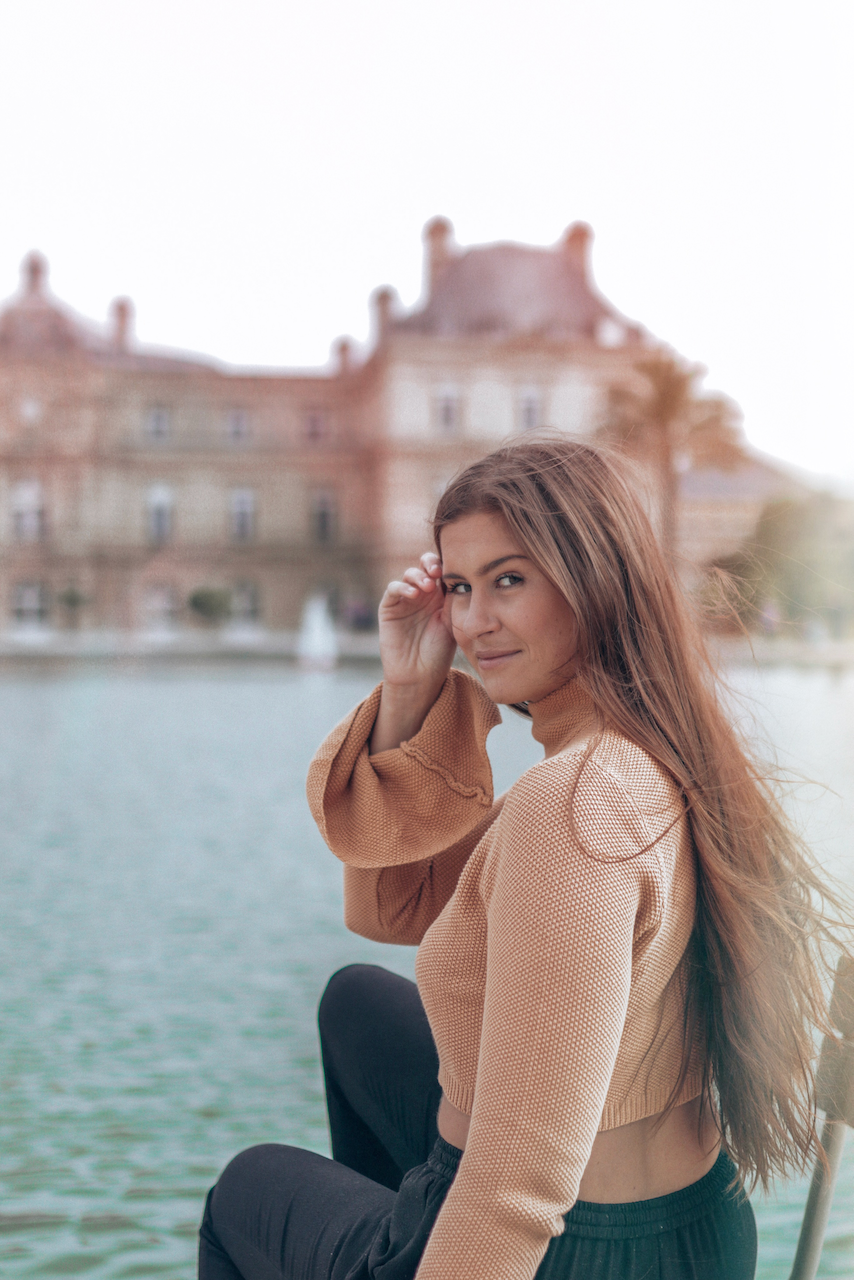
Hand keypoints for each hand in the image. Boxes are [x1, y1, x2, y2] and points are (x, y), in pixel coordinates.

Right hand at [370, 553, 455, 752]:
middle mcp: (422, 594)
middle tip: (438, 571)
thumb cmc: (440, 652)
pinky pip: (393, 589)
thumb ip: (454, 598)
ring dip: (418, 576)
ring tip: (428, 587)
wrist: (420, 675)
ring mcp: (405, 599)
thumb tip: (462, 574)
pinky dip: (403, 587)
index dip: (447, 564)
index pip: (442, 570)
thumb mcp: (453, 622)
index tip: (456, 569)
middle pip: (424, 566)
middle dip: (431, 563)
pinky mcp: (389, 608)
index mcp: (440, 595)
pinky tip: (414, 594)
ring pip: (409, 574)